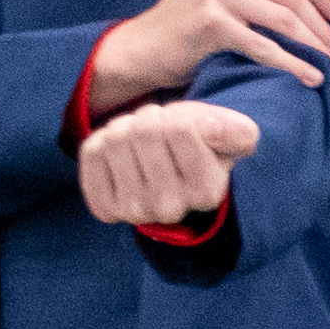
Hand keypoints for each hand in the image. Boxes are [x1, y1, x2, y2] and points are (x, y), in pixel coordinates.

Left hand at [78, 98, 261, 227]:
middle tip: (159, 130)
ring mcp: (133, 212)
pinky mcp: (104, 207)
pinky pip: (91, 153)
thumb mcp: (231, 132)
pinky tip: (120, 154)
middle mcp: (171, 210)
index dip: (179, 116)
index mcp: (206, 193)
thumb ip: (237, 131)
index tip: (185, 129)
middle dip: (151, 118)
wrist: (170, 172)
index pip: (179, 128)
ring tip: (140, 140)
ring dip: (126, 127)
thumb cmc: (201, 144)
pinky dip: (101, 142)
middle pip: (145, 132)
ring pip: (116, 139)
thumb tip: (212, 129)